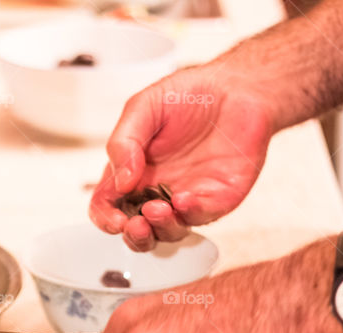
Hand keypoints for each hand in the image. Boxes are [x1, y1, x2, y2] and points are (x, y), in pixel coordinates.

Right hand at [90, 66, 275, 250]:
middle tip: (135, 224)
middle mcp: (157, 189)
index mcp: (132, 171)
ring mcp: (186, 196)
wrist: (236, 85)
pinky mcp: (216, 197)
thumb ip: (123, 142)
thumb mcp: (142, 107)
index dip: (106, 218)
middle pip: (137, 230)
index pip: (108, 206)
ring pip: (168, 232)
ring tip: (157, 209)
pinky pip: (200, 216)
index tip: (114, 218)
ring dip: (160, 228)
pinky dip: (189, 214)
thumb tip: (119, 182)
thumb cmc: (189, 94)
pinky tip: (183, 199)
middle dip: (134, 235)